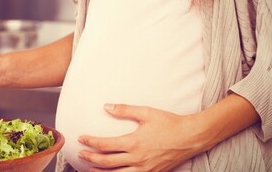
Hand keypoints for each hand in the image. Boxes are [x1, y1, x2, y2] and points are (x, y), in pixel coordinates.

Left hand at [77, 104, 206, 171]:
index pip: (104, 144)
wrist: (192, 137)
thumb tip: (106, 106)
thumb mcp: (146, 112)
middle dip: (90, 158)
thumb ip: (124, 110)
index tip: (81, 138)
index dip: (90, 142)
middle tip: (80, 154)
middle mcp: (137, 158)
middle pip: (106, 161)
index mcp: (134, 142)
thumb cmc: (170, 123)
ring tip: (90, 169)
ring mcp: (144, 168)